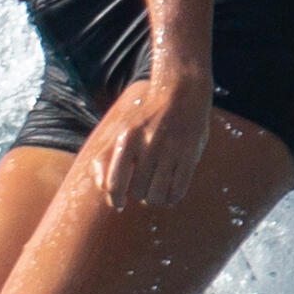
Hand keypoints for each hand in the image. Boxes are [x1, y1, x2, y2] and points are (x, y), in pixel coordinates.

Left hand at [79, 70, 210, 215]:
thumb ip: (107, 157)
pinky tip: (171, 194)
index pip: (114, 184)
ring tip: (156, 193)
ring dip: (156, 199)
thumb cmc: (146, 117)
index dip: (115, 199)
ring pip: (157, 195)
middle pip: (137, 192)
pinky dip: (172, 198)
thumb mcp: (123, 130)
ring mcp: (170, 149)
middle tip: (143, 189)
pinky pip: (178, 190)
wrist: (180, 90)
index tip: (119, 204)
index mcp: (127, 138)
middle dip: (139, 196)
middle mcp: (147, 143)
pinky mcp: (190, 154)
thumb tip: (103, 188)